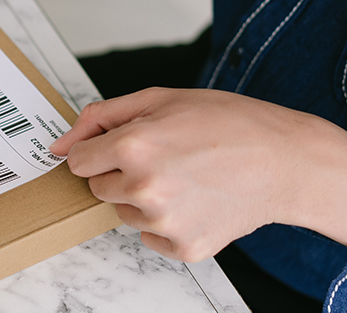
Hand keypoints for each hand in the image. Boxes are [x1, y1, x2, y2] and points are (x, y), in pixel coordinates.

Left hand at [50, 88, 346, 261]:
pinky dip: (166, 222)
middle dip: (120, 172)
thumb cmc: (228, 123)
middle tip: (164, 157)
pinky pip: (150, 237)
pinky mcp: (184, 248)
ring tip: (185, 176)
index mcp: (135, 145)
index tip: (120, 146)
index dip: (99, 151)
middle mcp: (145, 188)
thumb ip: (101, 117)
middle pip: (98, 188)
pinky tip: (196, 199)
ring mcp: (165, 222)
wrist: (286, 161)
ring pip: (124, 213)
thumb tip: (59, 144)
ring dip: (143, 198)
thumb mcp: (160, 99)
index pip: (78, 162)